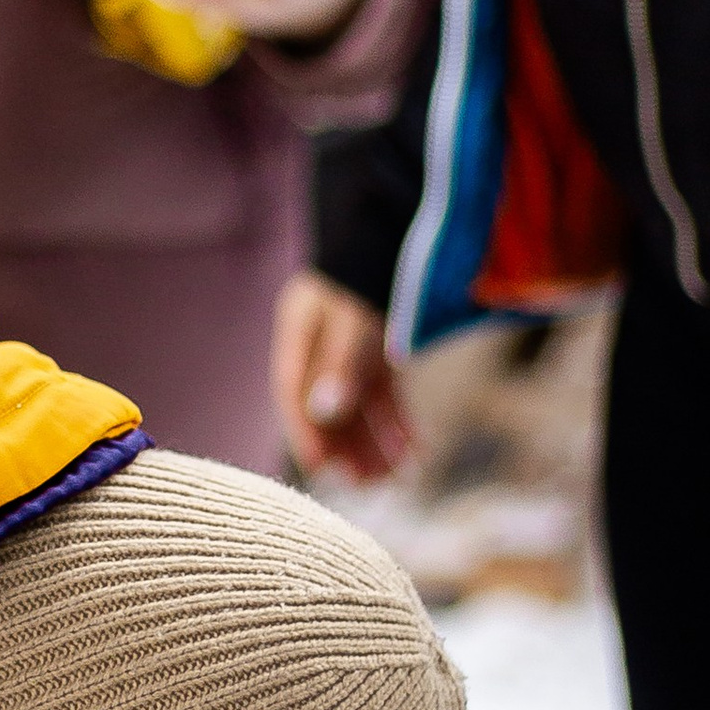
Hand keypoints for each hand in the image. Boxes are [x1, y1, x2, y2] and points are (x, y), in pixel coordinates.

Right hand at [272, 269, 412, 483]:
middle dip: (347, 446)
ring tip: (393, 478)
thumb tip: (325, 412)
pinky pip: (386, 396)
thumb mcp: (352, 315)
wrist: (396, 224)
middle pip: (328, 405)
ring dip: (374, 442)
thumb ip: (339, 362)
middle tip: (366, 485)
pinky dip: (398, 423)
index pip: (295, 393)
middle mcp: (322, 346)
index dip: (306, 431)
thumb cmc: (370, 266)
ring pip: (358, 406)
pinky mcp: (380, 352)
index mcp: (300, 332)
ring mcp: (351, 350)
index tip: (320, 468)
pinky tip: (415, 453)